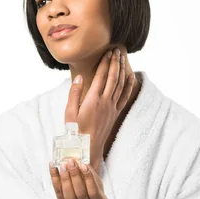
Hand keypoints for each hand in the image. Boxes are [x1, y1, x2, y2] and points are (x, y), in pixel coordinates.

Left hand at [48, 158, 108, 198]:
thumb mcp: (99, 189)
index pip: (94, 192)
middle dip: (74, 176)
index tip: (83, 165)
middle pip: (80, 193)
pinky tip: (53, 168)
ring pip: (69, 195)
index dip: (88, 178)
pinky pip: (58, 194)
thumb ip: (92, 176)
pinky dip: (55, 180)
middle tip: (71, 162)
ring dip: (64, 178)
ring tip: (62, 165)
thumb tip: (81, 161)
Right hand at [65, 46, 134, 169]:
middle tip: (116, 50)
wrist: (88, 148)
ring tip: (122, 58)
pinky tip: (130, 76)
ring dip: (121, 70)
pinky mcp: (115, 113)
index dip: (104, 63)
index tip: (107, 52)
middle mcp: (105, 101)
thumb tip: (78, 77)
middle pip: (112, 77)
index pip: (100, 76)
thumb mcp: (69, 113)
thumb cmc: (75, 131)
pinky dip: (128, 85)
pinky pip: (124, 96)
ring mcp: (112, 107)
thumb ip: (74, 94)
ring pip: (119, 84)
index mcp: (92, 100)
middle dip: (115, 62)